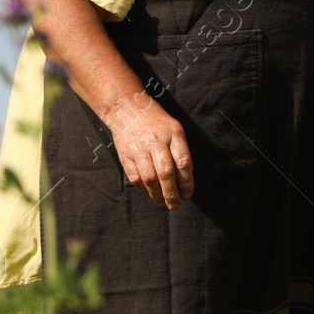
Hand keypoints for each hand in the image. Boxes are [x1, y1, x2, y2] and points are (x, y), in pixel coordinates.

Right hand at [102, 92, 194, 209]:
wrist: (128, 109)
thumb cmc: (157, 122)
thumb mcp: (175, 130)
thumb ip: (181, 152)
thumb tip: (185, 182)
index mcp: (173, 134)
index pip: (183, 162)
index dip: (187, 182)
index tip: (188, 195)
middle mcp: (156, 141)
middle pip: (166, 172)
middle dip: (172, 193)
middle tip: (176, 205)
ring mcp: (139, 148)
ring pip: (149, 178)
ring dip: (157, 195)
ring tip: (164, 203)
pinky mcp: (125, 154)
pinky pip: (135, 177)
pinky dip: (143, 189)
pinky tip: (150, 193)